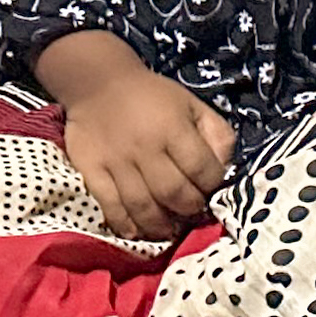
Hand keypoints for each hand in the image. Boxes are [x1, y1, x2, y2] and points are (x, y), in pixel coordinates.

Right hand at [47, 53, 234, 243]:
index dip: (212, 185)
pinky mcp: (91, 172)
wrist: (98, 84)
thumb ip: (216, 134)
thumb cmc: (154, 97)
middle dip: (189, 209)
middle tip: (192, 211)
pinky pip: (110, 206)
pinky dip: (126, 225)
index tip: (212, 189)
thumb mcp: (193, 106)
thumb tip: (224, 168)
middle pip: (173, 193)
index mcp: (174, 129)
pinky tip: (138, 233)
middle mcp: (145, 148)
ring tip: (170, 229)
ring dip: (161, 225)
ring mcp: (117, 163)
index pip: (201, 168)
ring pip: (142, 206)